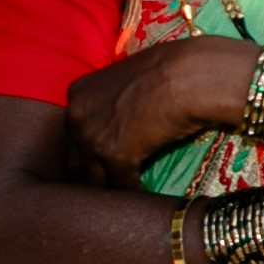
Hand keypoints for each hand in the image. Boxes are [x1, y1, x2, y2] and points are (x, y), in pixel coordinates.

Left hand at [68, 35, 251, 181]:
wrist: (189, 76)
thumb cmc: (169, 71)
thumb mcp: (129, 81)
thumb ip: (115, 101)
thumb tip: (124, 118)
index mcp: (78, 93)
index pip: (74, 133)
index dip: (90, 148)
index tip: (104, 157)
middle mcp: (76, 115)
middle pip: (76, 159)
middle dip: (94, 169)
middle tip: (112, 178)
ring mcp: (92, 137)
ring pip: (95, 177)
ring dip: (112, 185)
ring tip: (126, 193)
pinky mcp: (114, 155)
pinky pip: (121, 184)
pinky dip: (134, 190)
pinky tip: (144, 193)